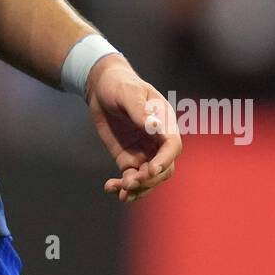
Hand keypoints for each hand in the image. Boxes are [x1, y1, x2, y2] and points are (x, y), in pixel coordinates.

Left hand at [85, 57, 181, 202]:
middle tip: (129, 182)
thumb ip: (140, 110)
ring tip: (120, 190)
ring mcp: (144, 152)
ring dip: (137, 188)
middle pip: (164, 168)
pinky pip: (130, 177)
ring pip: (148, 178)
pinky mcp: (128, 159)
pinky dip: (123, 186)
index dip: (165, 160)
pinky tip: (111, 187)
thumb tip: (156, 126)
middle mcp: (157, 141)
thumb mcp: (128, 93)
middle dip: (149, 179)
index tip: (151, 170)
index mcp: (164, 123)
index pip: (172, 146)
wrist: (102, 88)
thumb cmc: (120, 84)